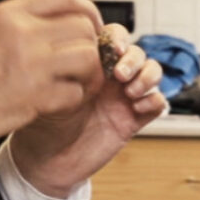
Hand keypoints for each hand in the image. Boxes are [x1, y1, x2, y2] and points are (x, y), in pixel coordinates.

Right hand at [0, 0, 108, 145]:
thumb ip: (20, 22)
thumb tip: (60, 17)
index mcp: (8, 14)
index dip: (87, 8)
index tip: (92, 23)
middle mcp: (23, 34)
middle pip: (83, 27)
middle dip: (91, 44)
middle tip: (86, 59)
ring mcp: (32, 66)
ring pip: (87, 58)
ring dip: (88, 72)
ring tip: (78, 81)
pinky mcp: (36, 98)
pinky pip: (76, 93)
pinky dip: (74, 99)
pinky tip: (60, 102)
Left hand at [8, 24, 165, 197]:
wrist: (48, 162)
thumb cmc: (42, 125)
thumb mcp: (48, 91)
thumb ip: (66, 70)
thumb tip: (83, 55)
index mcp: (90, 64)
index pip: (113, 37)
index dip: (118, 38)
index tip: (113, 49)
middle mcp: (109, 78)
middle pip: (136, 52)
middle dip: (134, 59)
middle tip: (120, 74)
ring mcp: (123, 97)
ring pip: (152, 72)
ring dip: (147, 76)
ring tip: (131, 92)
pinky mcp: (134, 120)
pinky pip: (157, 102)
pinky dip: (153, 100)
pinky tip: (137, 108)